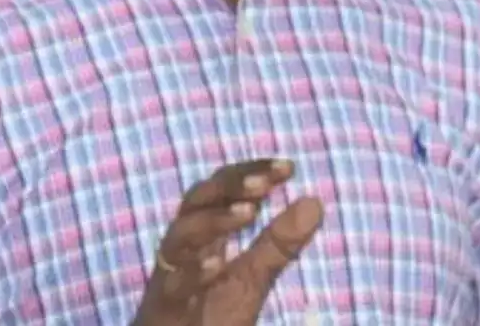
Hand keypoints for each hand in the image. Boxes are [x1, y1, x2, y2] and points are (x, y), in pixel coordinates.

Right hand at [132, 158, 323, 324]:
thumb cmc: (209, 312)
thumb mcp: (253, 276)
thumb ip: (279, 242)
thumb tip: (315, 202)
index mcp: (204, 233)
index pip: (222, 189)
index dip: (250, 172)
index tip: (287, 167)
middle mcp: (183, 247)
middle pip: (196, 201)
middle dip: (229, 186)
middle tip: (264, 183)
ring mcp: (170, 275)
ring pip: (180, 237)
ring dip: (214, 221)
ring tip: (249, 213)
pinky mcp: (164, 307)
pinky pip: (173, 285)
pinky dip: (194, 272)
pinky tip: (219, 262)